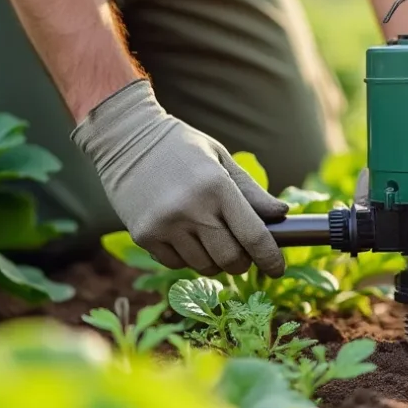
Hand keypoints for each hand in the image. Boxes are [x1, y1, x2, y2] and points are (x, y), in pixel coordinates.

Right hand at [73, 79, 287, 276]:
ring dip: (214, 261)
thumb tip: (282, 214)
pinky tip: (183, 235)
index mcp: (216, 186)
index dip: (270, 259)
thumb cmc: (180, 147)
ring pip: (204, 266)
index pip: (253, 236)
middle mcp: (191, 209)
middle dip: (242, 262)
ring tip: (209, 237)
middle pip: (230, 260)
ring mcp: (165, 225)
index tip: (277, 270)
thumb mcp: (220, 159)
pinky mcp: (144, 236)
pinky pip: (177, 264)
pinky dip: (187, 258)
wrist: (125, 138)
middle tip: (241, 252)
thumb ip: (251, 191)